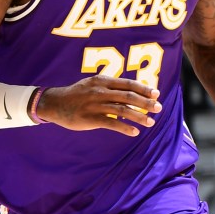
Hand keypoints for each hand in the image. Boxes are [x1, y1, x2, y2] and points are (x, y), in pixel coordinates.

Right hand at [36, 76, 161, 135]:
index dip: (144, 89)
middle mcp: (101, 91)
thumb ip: (110, 87)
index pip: (128, 84)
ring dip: (139, 117)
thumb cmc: (77, 94)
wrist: (55, 103)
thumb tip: (131, 92)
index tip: (156, 94)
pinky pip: (111, 124)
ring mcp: (96, 105)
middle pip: (128, 96)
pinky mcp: (90, 118)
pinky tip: (134, 132)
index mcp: (103, 81)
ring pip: (122, 110)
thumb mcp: (93, 84)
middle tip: (159, 108)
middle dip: (146, 103)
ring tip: (151, 122)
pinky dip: (125, 128)